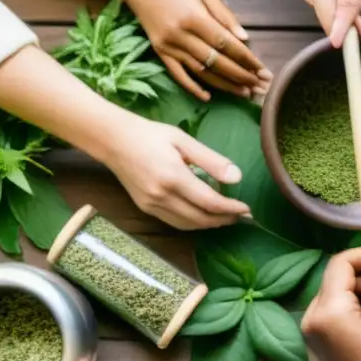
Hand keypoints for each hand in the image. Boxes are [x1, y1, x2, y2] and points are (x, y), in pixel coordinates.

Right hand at [104, 115, 249, 229]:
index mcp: (173, 177)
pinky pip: (175, 222)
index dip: (231, 208)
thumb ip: (211, 161)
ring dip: (210, 224)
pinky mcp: (145, 208)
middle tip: (241, 215)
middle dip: (224, 219)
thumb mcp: (184, 140)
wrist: (113, 140)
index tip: (247, 208)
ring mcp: (151, 205)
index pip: (209, 202)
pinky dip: (193, 223)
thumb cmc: (151, 135)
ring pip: (188, 225)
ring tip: (227, 217)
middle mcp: (161, 196)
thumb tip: (237, 178)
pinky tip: (204, 215)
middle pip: (200, 219)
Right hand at [129, 0, 270, 100]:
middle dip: (240, 76)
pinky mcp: (159, 52)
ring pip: (200, 72)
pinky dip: (192, 88)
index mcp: (194, 18)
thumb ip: (224, 15)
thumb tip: (245, 38)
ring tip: (243, 93)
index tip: (262, 70)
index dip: (246, 59)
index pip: (226, 44)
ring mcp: (169, 46)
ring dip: (223, 85)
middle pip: (216, 62)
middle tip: (259, 87)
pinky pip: (178, 74)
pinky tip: (207, 97)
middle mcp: (181, 35)